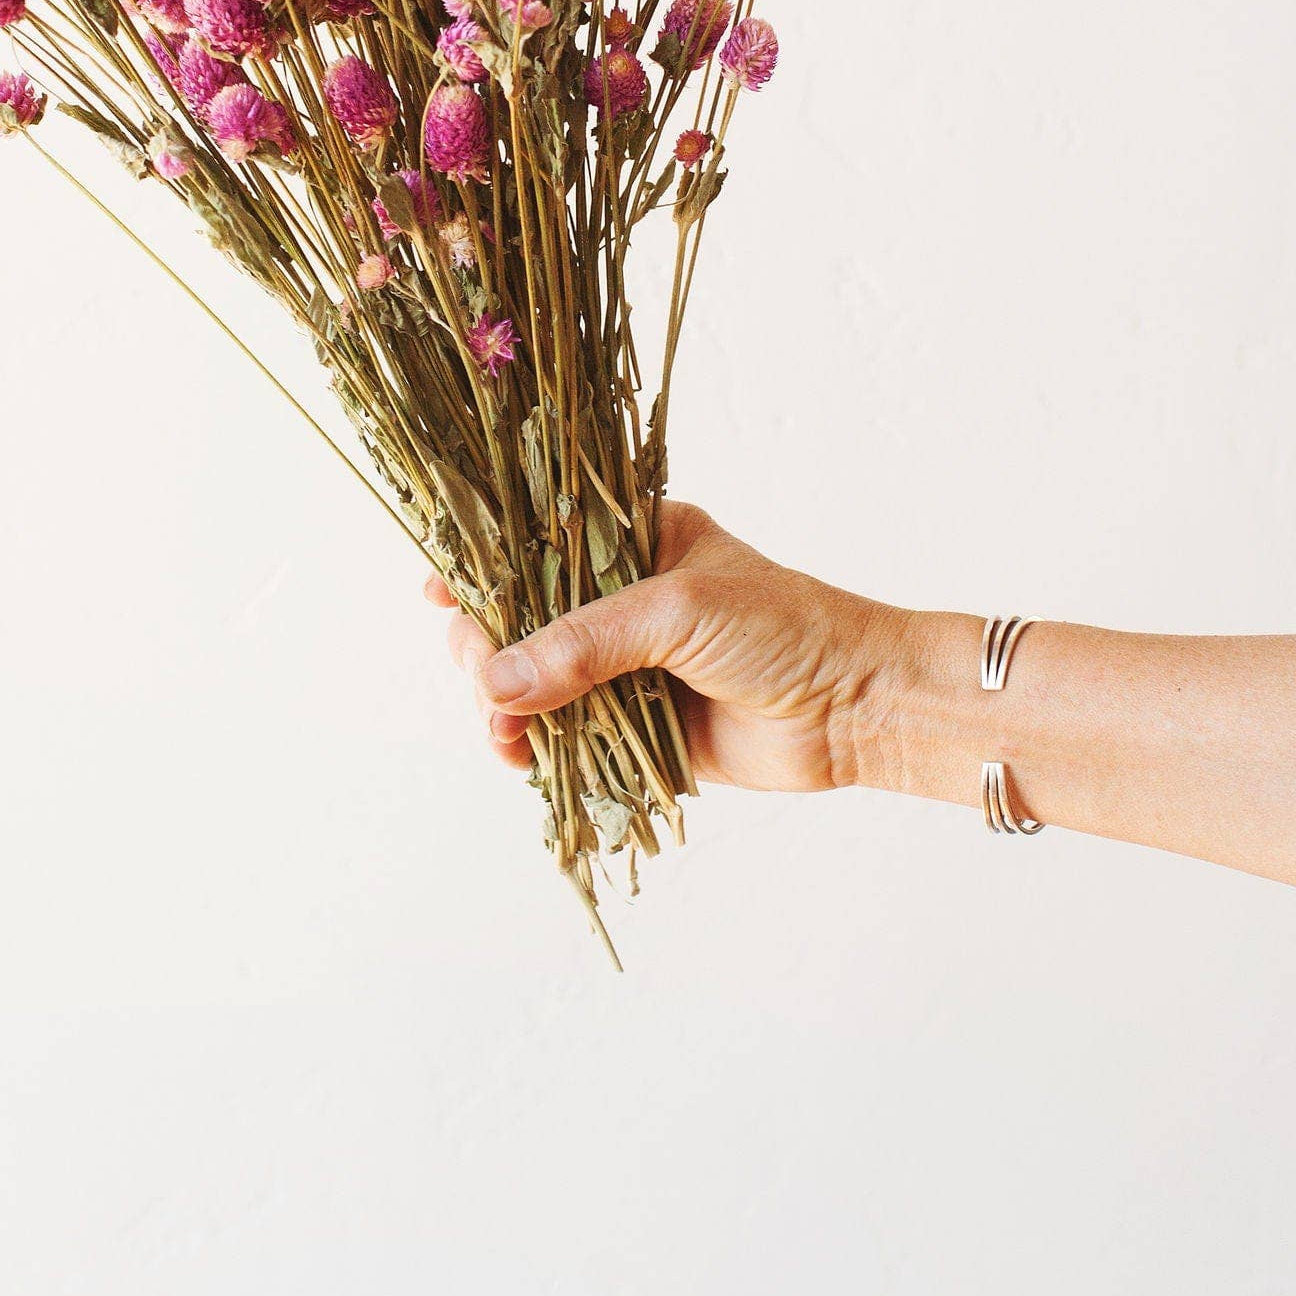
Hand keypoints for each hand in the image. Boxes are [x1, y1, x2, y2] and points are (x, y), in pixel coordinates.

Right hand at [424, 499, 905, 792]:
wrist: (857, 707)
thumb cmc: (782, 628)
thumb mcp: (676, 611)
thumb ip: (583, 643)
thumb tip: (498, 684)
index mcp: (630, 540)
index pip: (536, 542)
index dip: (483, 564)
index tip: (437, 590)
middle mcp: (619, 599)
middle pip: (520, 618)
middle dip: (488, 647)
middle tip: (484, 674)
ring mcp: (623, 665)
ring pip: (533, 682)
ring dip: (504, 704)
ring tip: (501, 729)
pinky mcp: (634, 727)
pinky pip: (565, 735)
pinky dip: (534, 747)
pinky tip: (518, 755)